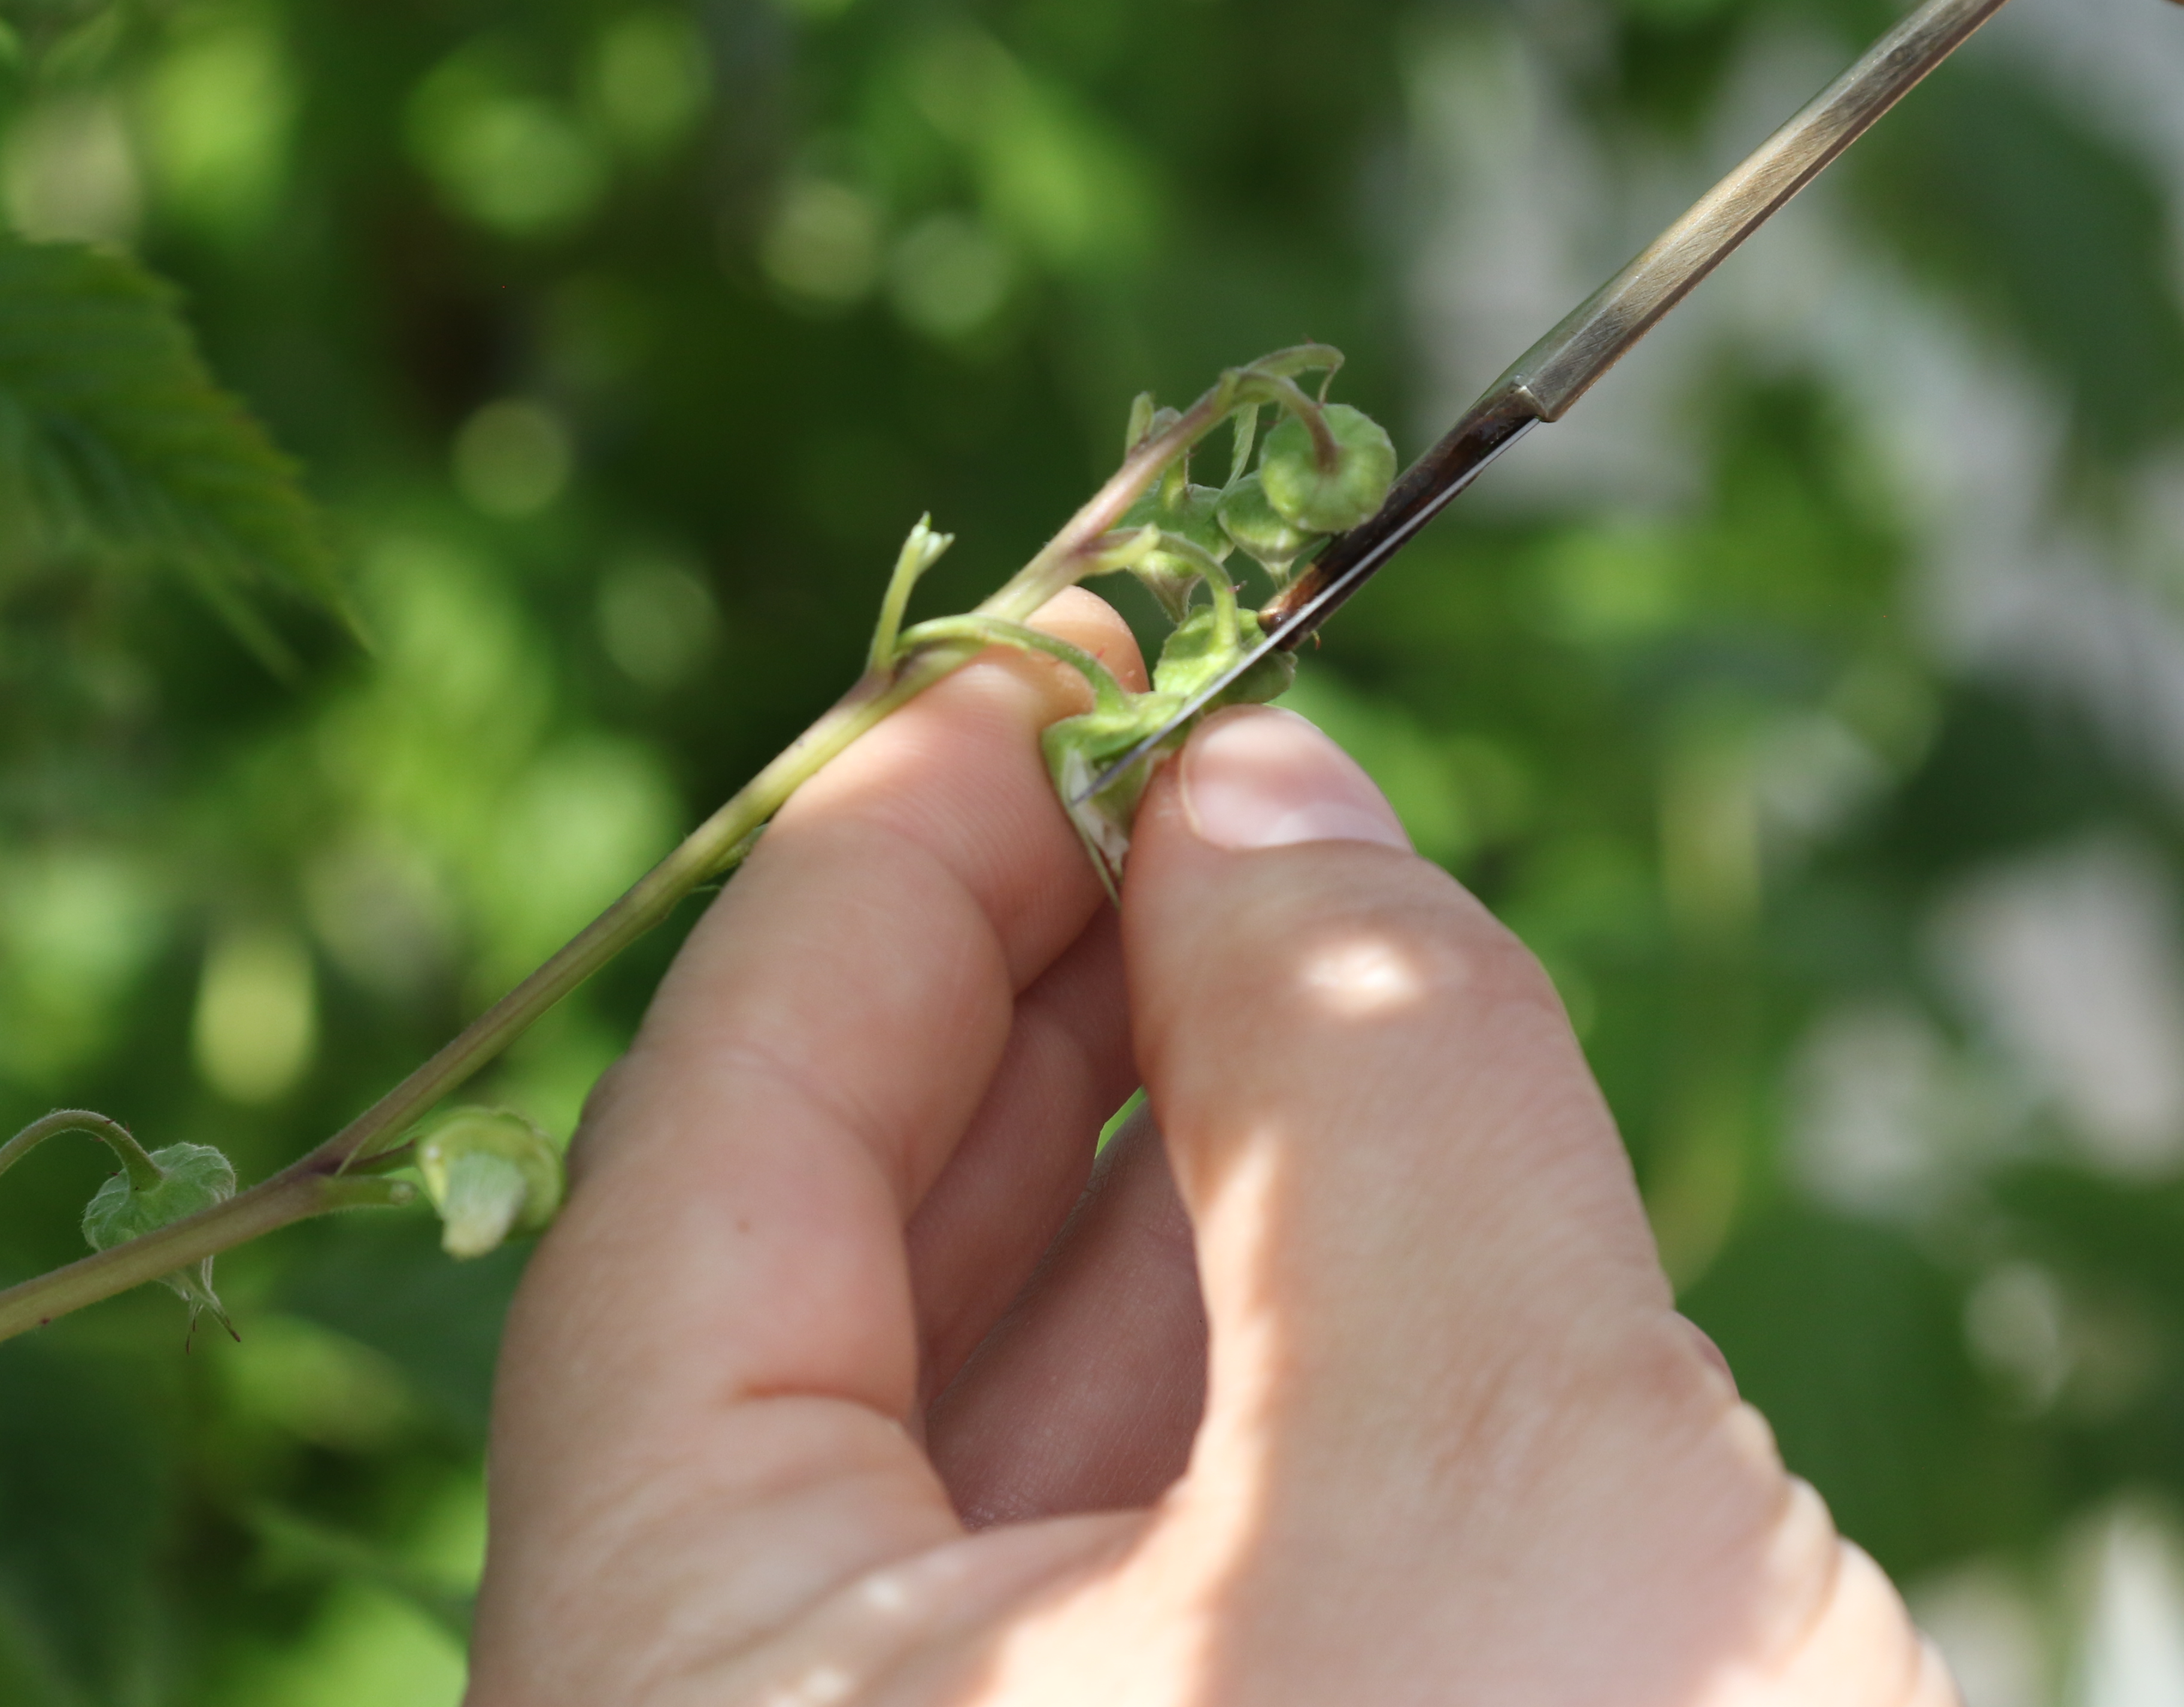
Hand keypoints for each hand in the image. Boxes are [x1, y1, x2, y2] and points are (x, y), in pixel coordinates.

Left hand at [470, 590, 1944, 1704]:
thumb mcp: (1495, 1482)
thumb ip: (1368, 1089)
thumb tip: (1273, 790)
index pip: (689, 1201)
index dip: (863, 886)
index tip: (1044, 662)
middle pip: (834, 1285)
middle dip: (1027, 988)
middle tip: (1199, 742)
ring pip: (1019, 1400)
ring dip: (1169, 1133)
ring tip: (1300, 897)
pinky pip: (1171, 1522)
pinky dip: (1270, 1316)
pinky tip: (1374, 1150)